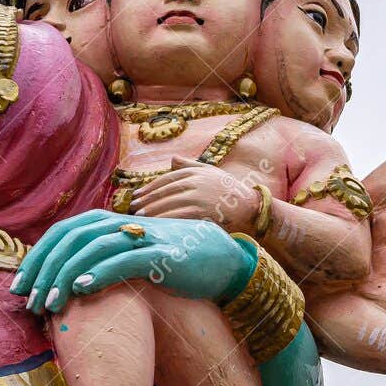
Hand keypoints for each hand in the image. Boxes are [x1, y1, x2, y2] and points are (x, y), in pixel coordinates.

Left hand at [10, 209, 250, 315]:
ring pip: (92, 248)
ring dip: (66, 275)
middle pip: (71, 238)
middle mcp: (122, 225)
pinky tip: (81, 288)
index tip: (19, 283)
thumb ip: (102, 259)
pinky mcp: (160, 256)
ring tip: (49, 303)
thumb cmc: (170, 261)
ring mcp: (141, 238)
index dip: (37, 255)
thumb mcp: (130, 255)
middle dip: (44, 268)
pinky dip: (100, 272)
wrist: (220, 258)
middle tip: (26, 298)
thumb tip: (66, 280)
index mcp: (110, 223)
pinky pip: (124, 260)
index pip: (63, 232)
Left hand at [130, 157, 261, 228]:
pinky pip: (177, 218)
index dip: (150, 188)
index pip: (167, 179)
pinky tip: (154, 227)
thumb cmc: (230, 192)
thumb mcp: (212, 173)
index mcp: (196, 173)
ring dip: (151, 212)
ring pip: (168, 205)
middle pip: (164, 192)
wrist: (252, 210)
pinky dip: (163, 222)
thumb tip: (173, 159)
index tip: (137, 196)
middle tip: (132, 209)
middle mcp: (196, 183)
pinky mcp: (202, 214)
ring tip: (139, 219)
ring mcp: (199, 198)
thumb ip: (191, 166)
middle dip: (146, 201)